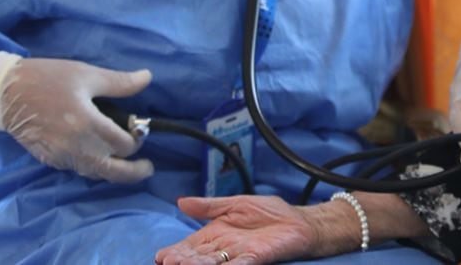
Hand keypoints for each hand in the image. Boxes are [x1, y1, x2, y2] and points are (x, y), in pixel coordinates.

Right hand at [0, 57, 153, 182]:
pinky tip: (99, 158)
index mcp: (87, 125)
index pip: (123, 145)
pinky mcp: (49, 159)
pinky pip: (78, 169)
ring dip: (112, 171)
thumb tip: (147, 78)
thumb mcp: (86, 74)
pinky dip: (93, 167)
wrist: (4, 93)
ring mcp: (61, 156)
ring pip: (95, 173)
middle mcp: (76, 147)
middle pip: (113, 171)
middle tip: (146, 168)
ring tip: (126, 165)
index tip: (139, 131)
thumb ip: (119, 82)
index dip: (136, 139)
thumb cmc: (47, 79)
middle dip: (133, 171)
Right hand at [155, 196, 314, 264]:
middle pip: (198, 258)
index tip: (162, 256)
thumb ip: (210, 206)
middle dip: (183, 261)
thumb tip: (181, 201)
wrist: (298, 221)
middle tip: (169, 263)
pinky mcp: (257, 258)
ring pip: (214, 264)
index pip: (190, 246)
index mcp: (216, 234)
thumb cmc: (268, 213)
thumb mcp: (235, 204)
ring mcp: (239, 255)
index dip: (177, 251)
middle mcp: (224, 248)